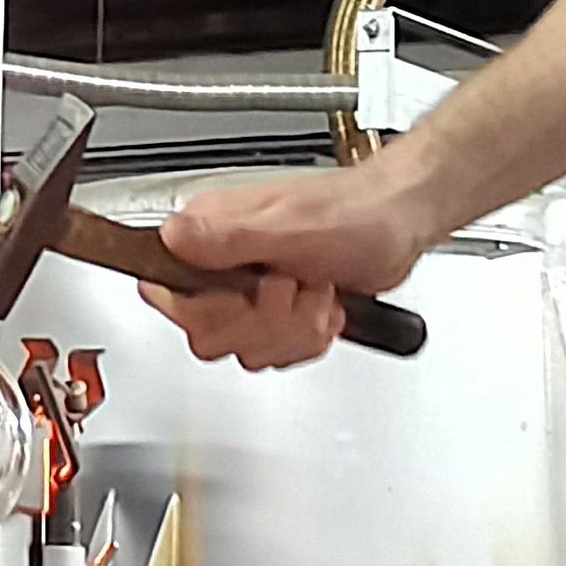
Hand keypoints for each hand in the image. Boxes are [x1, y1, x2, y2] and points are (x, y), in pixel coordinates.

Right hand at [143, 157, 440, 371]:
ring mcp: (250, 288)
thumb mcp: (289, 226)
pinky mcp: (276, 311)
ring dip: (292, 330)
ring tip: (315, 293)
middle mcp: (222, 260)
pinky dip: (306, 338)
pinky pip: (272, 352)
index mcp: (210, 231)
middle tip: (291, 290)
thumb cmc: (353, 213)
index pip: (167, 290)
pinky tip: (323, 307)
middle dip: (263, 322)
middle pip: (207, 332)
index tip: (247, 296)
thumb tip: (171, 238)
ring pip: (244, 348)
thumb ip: (226, 238)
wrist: (399, 222)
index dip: (209, 308)